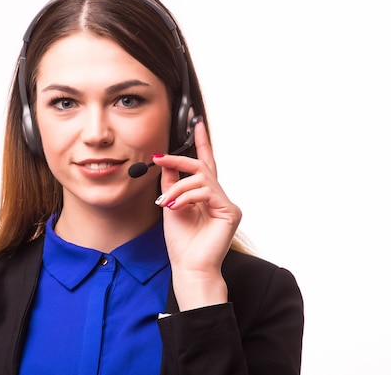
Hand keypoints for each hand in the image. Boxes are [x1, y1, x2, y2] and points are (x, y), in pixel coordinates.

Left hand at [152, 118, 241, 309]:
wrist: (188, 266)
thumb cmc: (181, 241)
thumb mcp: (170, 205)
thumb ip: (171, 183)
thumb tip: (164, 162)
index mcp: (205, 195)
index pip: (204, 164)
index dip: (200, 143)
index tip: (196, 124)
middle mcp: (218, 197)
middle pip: (202, 167)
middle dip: (179, 160)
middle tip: (159, 159)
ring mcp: (227, 204)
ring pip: (201, 179)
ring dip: (177, 188)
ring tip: (166, 203)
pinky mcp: (231, 212)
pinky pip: (206, 193)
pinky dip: (186, 197)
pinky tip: (175, 208)